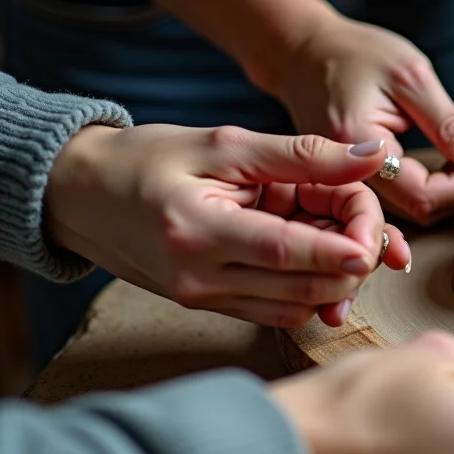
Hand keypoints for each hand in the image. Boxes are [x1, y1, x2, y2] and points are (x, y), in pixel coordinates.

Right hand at [46, 125, 409, 327]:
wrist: (76, 196)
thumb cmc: (146, 160)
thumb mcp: (224, 143)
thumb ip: (301, 154)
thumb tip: (371, 154)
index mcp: (197, 230)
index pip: (283, 250)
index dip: (336, 251)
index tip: (377, 245)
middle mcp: (199, 278)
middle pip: (299, 288)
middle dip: (350, 262)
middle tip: (372, 226)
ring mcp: (203, 299)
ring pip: (294, 306)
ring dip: (333, 278)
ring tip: (342, 232)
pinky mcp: (208, 307)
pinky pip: (275, 309)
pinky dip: (306, 286)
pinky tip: (314, 251)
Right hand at [264, 11, 453, 225]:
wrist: (303, 49)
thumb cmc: (356, 52)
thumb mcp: (412, 77)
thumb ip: (448, 124)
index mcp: (357, 147)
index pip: (424, 196)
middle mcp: (347, 176)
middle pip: (420, 211)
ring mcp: (350, 181)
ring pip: (413, 207)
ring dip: (449, 189)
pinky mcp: (357, 178)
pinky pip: (401, 195)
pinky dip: (432, 183)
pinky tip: (448, 156)